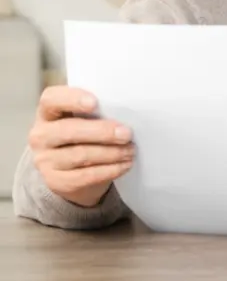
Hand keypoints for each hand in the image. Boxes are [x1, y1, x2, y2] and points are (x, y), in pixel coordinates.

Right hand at [28, 86, 134, 207]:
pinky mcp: (55, 181)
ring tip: (131, 150)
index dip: (72, 99)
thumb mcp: (86, 118)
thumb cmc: (84, 134)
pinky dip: (109, 170)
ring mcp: (45, 160)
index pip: (51, 99)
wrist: (72, 171)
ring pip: (80, 155)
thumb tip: (125, 112)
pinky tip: (125, 165)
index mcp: (47, 112)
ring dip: (111, 153)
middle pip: (68, 130)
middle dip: (102, 132)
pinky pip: (85, 176)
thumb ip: (98, 111)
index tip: (95, 103)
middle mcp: (41, 135)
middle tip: (127, 134)